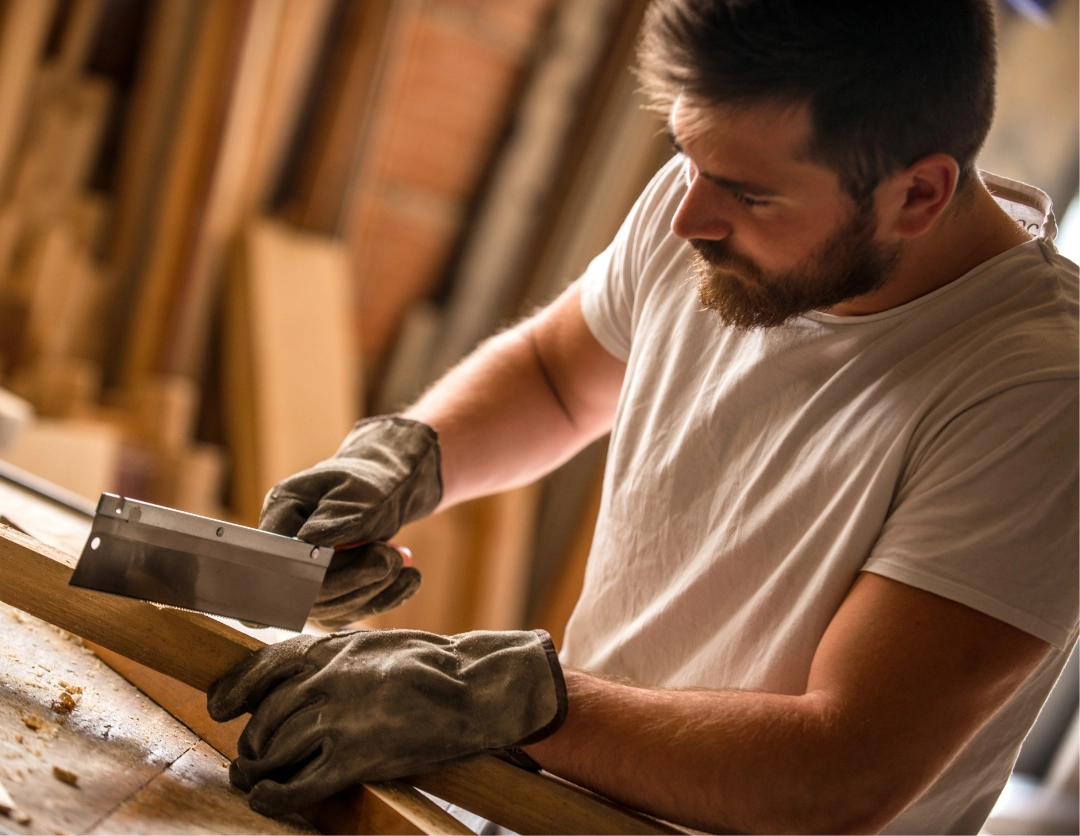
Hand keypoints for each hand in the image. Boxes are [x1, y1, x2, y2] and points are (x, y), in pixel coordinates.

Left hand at [206, 629, 566, 815]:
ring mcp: (338, 719)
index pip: (262, 667)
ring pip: (274, 751)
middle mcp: (326, 680)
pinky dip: (275, 794)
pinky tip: (268, 796)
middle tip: (255, 753)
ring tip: (258, 775)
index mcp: (331, 649)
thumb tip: (286, 680)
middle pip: (264, 717)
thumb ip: (329, 659)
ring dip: (260, 768)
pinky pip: (297, 785)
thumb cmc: (429, 665)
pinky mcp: (355, 758)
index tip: (218, 705)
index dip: (233, 689)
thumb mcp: (372, 645)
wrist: (474, 688)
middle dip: (254, 740)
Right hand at [259, 416, 441, 623]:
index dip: (310, 568)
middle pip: (305, 589)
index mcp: (283, 510)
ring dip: (375, 588)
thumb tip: (310, 539)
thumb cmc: (372, 481)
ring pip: (331, 608)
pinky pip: (351, 611)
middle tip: (390, 555)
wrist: (388, 489)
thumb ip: (337, 514)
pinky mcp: (329, 597)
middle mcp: (285, 548)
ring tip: (400, 559)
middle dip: (356, 577)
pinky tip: (410, 579)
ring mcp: (303, 577)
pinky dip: (386, 598)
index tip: (355, 554)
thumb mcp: (360, 489)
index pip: (279, 554)